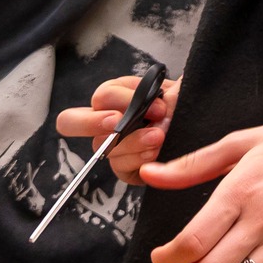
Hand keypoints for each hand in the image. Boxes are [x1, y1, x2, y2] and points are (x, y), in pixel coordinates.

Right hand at [53, 76, 179, 184]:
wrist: (193, 131)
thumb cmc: (180, 107)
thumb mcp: (180, 94)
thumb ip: (173, 95)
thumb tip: (165, 103)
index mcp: (116, 95)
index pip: (103, 95)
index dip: (126, 100)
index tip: (158, 107)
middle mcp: (105, 119)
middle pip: (69, 120)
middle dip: (90, 122)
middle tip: (117, 122)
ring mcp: (111, 146)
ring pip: (102, 147)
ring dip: (132, 143)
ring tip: (158, 139)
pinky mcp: (123, 168)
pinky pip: (118, 167)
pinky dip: (137, 160)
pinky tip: (155, 155)